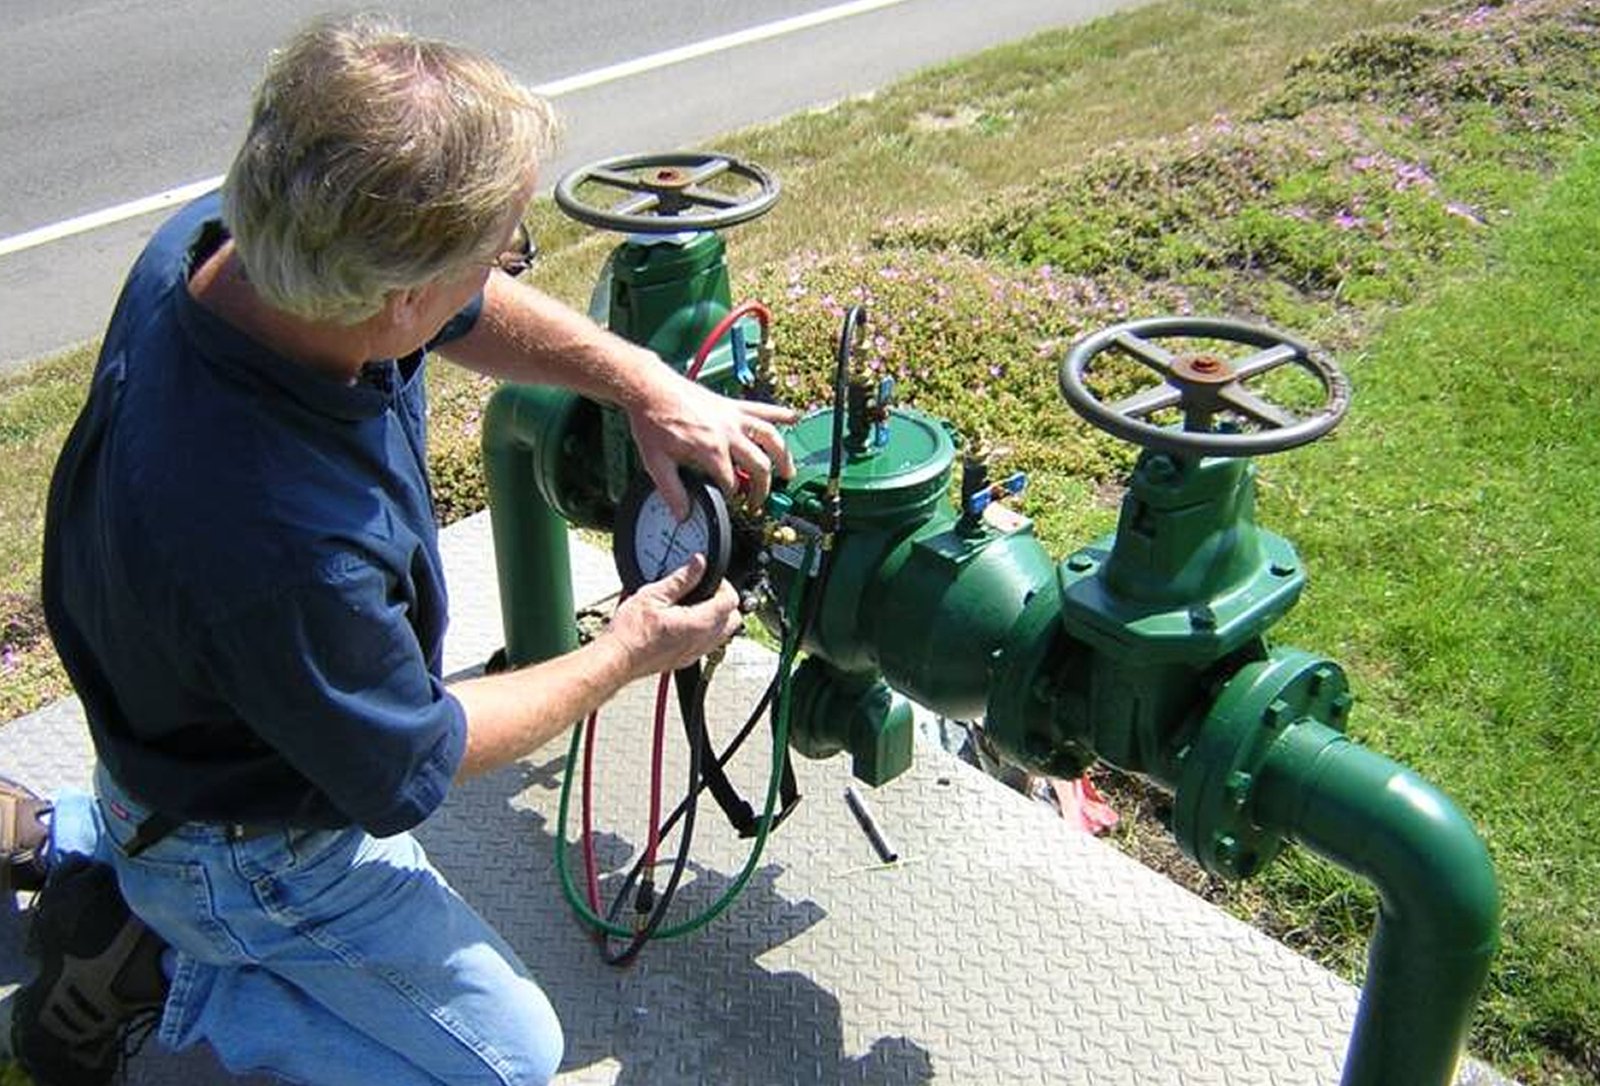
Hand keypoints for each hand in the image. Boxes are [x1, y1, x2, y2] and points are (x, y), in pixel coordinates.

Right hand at [604, 555, 742, 678]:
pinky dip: (706, 631)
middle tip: (706, 590)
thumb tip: (698, 563)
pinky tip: (686, 622)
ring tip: (696, 604)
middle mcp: (701, 642)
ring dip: (717, 617)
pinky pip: (707, 644)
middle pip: (733, 619)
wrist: (616, 659)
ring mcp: (694, 653)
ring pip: (723, 634)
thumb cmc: (630, 632)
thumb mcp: (653, 595)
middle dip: (724, 602)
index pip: (730, 601)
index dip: (724, 585)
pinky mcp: (685, 659)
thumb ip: (680, 579)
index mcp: (698, 624)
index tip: (709, 578)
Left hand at [628, 370, 796, 519]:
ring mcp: (733, 417)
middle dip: (762, 487)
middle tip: (759, 500)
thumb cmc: (653, 421)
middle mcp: (727, 433)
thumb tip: (682, 514)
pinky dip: (781, 413)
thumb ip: (672, 491)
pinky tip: (795, 418)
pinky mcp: (733, 405)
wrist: (650, 389)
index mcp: (710, 449)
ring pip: (770, 437)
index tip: (730, 502)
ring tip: (788, 472)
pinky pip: (762, 409)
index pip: (731, 483)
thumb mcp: (656, 462)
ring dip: (783, 456)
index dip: (732, 497)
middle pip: (758, 465)